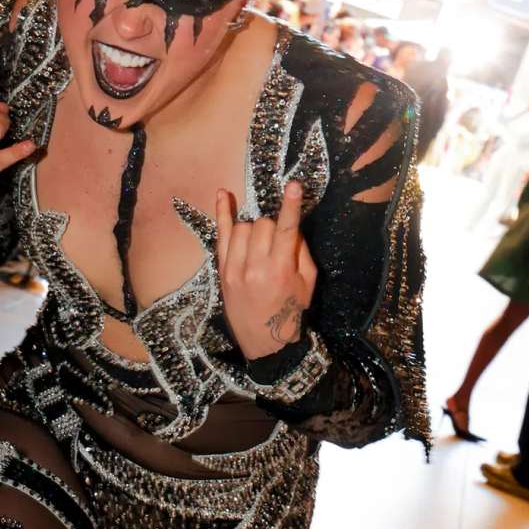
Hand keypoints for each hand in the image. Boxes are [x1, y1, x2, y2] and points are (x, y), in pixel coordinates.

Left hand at [215, 181, 317, 360]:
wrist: (264, 342)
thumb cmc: (290, 312)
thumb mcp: (307, 283)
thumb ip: (301, 252)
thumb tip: (292, 227)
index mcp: (280, 270)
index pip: (287, 230)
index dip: (291, 206)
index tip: (294, 185)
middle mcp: (255, 266)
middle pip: (263, 224)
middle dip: (273, 228)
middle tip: (278, 245)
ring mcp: (234, 268)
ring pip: (244, 226)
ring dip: (255, 229)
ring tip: (260, 245)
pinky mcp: (222, 270)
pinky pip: (220, 233)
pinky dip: (222, 212)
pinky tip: (222, 193)